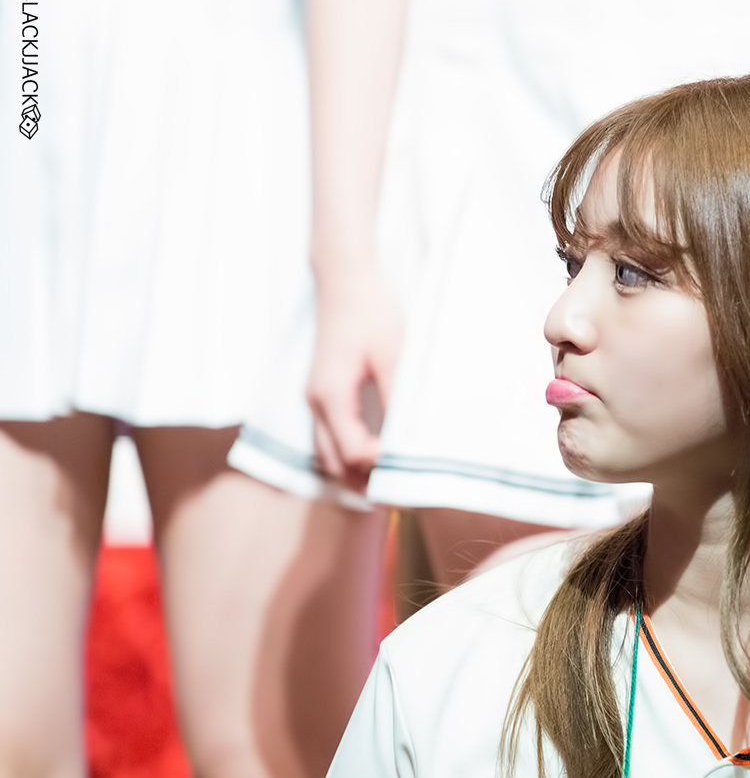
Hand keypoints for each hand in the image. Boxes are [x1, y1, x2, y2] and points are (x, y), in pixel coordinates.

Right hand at [306, 262, 401, 490]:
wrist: (346, 280)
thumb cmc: (371, 313)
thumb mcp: (393, 356)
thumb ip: (397, 400)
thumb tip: (407, 440)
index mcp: (330, 395)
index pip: (353, 452)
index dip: (381, 467)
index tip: (409, 468)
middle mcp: (314, 403)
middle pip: (333, 463)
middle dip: (363, 483)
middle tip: (400, 497)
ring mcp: (313, 399)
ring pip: (326, 454)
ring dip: (352, 474)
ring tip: (387, 487)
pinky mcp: (320, 393)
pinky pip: (327, 437)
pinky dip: (345, 457)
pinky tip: (372, 461)